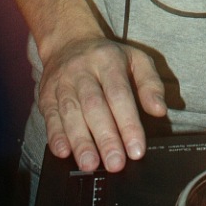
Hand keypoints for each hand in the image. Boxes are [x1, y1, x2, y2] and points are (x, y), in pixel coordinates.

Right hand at [38, 35, 166, 171]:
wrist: (69, 41)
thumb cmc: (107, 57)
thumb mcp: (136, 59)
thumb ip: (150, 84)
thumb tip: (159, 110)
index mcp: (108, 60)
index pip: (119, 94)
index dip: (128, 123)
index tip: (136, 149)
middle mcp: (82, 71)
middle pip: (94, 106)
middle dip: (105, 137)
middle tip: (115, 163)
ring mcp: (62, 82)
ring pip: (70, 113)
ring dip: (80, 141)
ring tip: (90, 164)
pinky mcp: (46, 95)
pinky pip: (50, 116)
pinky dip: (56, 136)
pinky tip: (64, 152)